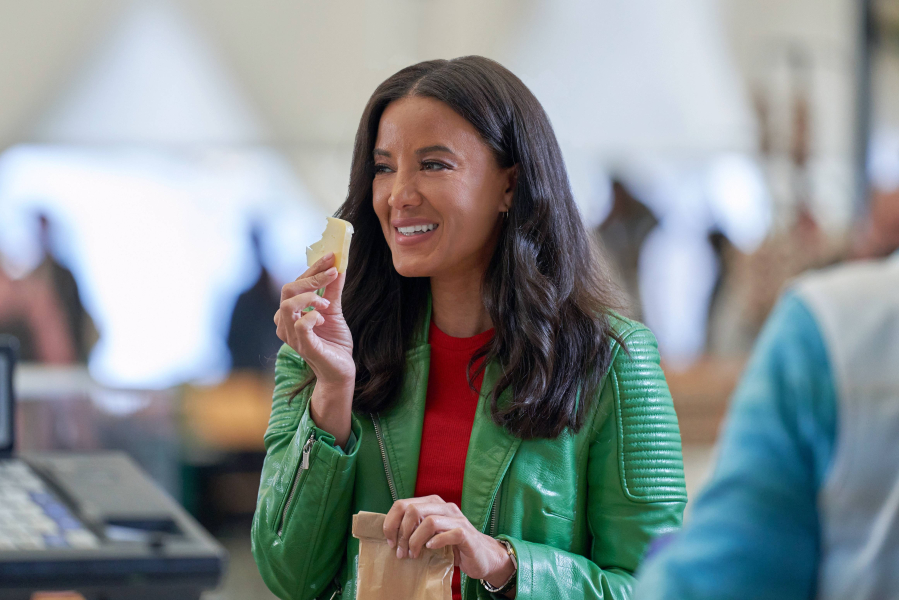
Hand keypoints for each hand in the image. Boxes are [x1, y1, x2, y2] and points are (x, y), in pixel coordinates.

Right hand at [274, 252, 354, 386]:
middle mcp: (286, 323)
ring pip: (287, 305)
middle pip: (288, 290)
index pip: (296, 283)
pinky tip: (323, 319)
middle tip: (333, 273)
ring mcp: (292, 335)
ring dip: (310, 298)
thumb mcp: (335, 311)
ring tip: (327, 304)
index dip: (313, 268)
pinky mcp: (303, 346)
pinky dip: (313, 316)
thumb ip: (333, 290)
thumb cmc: (334, 342)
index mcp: (292, 312)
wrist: (341, 369)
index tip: (332, 256)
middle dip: (312, 277)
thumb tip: (338, 267)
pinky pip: (300, 325)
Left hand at [382, 496, 515, 586]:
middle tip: (402, 553)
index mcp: (433, 504)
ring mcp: (456, 519)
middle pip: (413, 510)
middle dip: (402, 534)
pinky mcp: (466, 533)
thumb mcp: (431, 535)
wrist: (482, 557)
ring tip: (414, 555)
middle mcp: (444, 507)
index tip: (390, 542)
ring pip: (428, 521)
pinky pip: (449, 533)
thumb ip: (415, 529)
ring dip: (415, 541)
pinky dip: (436, 542)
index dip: (391, 523)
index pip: (403, 504)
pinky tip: (431, 549)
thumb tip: (390, 536)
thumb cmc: (453, 546)